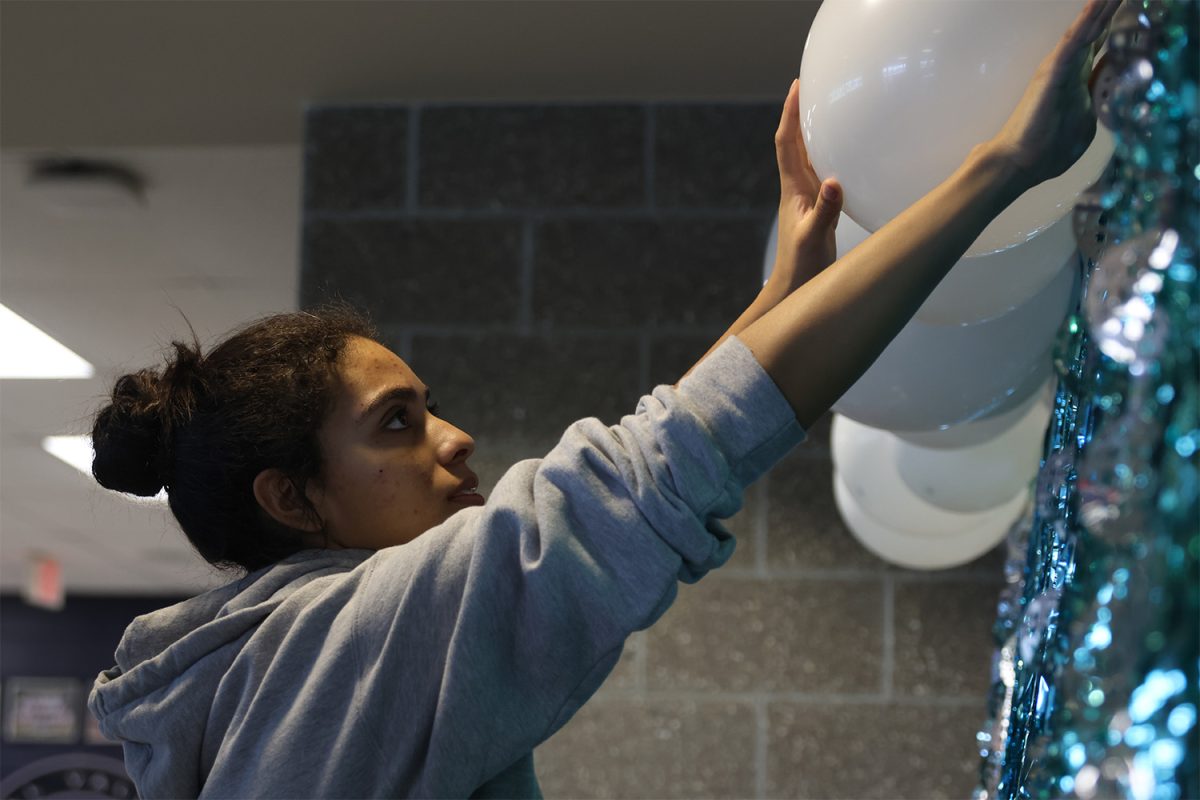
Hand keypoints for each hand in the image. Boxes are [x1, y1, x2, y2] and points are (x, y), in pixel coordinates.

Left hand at [771, 78, 842, 295]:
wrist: (795, 289)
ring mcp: (807, 197)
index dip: (790, 114)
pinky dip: (828, 154)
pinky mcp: (818, 207)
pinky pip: (821, 171)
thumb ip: (826, 211)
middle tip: (812, 85)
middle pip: (794, 142)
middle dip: (800, 113)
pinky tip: (844, 151)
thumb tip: (834, 182)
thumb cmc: (802, 267)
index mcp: (793, 190)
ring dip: (812, 131)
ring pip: (807, 155)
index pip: (787, 143)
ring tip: (826, 108)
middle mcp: (797, 188)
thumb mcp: (815, 238)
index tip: (797, 86)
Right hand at [987, 0, 1120, 189]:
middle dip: (1109, 7)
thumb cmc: (1047, 150)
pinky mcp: (1053, 73)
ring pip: (1087, 29)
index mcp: (1079, 79)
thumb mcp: (1086, 124)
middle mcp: (1069, 68)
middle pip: (1095, 29)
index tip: (1129, 4)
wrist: (1019, 163)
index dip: (1115, 23)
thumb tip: (1113, 90)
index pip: (1100, 43)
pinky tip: (1096, 4)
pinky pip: (1073, 42)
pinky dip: (1085, 22)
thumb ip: (1098, 102)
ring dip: (1100, 7)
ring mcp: (1061, 68)